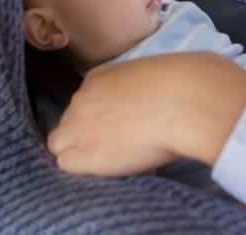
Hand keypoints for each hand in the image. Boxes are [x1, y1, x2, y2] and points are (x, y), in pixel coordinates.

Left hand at [47, 53, 245, 175]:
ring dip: (80, 151)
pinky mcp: (85, 153)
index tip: (114, 125)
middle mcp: (82, 98)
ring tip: (110, 158)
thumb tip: (147, 103)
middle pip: (68, 122)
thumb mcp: (153, 77)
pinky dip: (82, 168)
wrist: (185, 101)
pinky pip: (66, 164)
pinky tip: (105, 168)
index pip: (83, 102)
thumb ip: (137, 89)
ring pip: (60, 143)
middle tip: (112, 144)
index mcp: (99, 77)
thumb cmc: (184, 85)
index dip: (95, 117)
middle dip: (84, 133)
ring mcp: (79, 124)